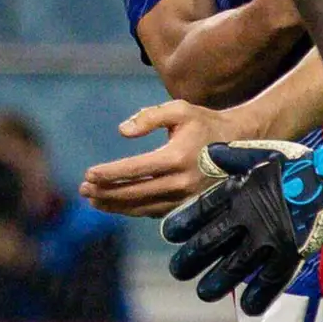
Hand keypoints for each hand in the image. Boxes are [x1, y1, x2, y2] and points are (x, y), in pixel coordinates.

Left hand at [78, 98, 244, 218]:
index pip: (134, 169)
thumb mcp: (179, 110)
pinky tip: (116, 204)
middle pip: (134, 192)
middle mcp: (181, 182)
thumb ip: (149, 116)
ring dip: (115, 205)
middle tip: (83, 189)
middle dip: (105, 192)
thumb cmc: (204, 124)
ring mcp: (185, 198)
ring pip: (143, 207)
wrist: (239, 143)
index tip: (88, 174)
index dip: (109, 173)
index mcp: (177, 157)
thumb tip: (122, 131)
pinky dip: (133, 209)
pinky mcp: (188, 206)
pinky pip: (154, 211)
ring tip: (93, 200)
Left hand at [158, 140, 320, 313]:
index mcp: (238, 192)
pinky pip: (269, 281)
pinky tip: (247, 307)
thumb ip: (233, 157)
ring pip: (233, 268)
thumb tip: (207, 152)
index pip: (200, 211)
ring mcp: (267, 239)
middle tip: (177, 270)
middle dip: (189, 259)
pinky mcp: (289, 255)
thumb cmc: (296, 166)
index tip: (170, 235)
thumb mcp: (261, 155)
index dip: (182, 224)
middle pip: (209, 244)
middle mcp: (247, 218)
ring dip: (216, 282)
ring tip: (204, 292)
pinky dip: (258, 296)